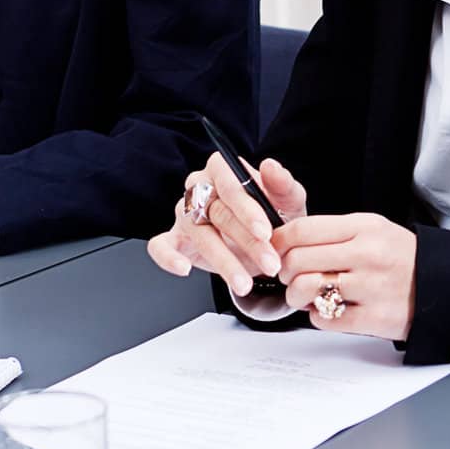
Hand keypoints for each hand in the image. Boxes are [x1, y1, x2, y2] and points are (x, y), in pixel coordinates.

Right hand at [146, 155, 307, 295]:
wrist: (267, 244)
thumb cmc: (275, 215)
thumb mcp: (288, 201)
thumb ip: (283, 184)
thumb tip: (270, 165)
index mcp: (223, 170)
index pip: (230, 184)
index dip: (247, 209)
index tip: (266, 231)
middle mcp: (199, 188)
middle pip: (218, 212)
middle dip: (247, 242)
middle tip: (270, 263)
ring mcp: (184, 214)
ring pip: (199, 235)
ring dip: (223, 261)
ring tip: (245, 283)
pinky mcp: (174, 238)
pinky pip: (161, 246)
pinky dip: (169, 258)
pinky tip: (184, 269)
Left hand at [271, 212, 416, 340]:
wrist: (440, 285)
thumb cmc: (400, 257)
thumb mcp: (372, 229)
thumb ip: (332, 233)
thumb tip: (286, 241)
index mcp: (363, 227)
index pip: (302, 229)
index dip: (278, 241)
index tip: (273, 249)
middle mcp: (366, 254)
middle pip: (298, 259)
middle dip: (284, 270)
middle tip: (289, 275)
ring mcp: (370, 287)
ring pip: (306, 288)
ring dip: (296, 295)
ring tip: (304, 294)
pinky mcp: (373, 317)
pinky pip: (324, 318)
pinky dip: (318, 315)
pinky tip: (328, 308)